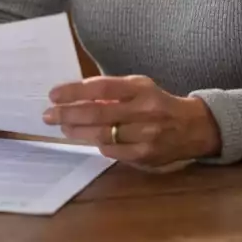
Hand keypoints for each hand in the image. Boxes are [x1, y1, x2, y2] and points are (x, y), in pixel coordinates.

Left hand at [44, 76, 220, 167]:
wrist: (192, 128)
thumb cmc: (157, 102)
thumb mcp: (138, 87)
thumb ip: (111, 90)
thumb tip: (75, 96)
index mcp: (140, 88)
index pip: (101, 86)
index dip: (75, 91)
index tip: (54, 94)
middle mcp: (143, 110)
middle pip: (97, 112)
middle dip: (68, 114)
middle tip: (48, 114)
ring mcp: (145, 134)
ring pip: (102, 134)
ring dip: (77, 131)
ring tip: (62, 127)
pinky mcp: (145, 156)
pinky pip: (113, 151)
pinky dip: (97, 144)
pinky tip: (87, 139)